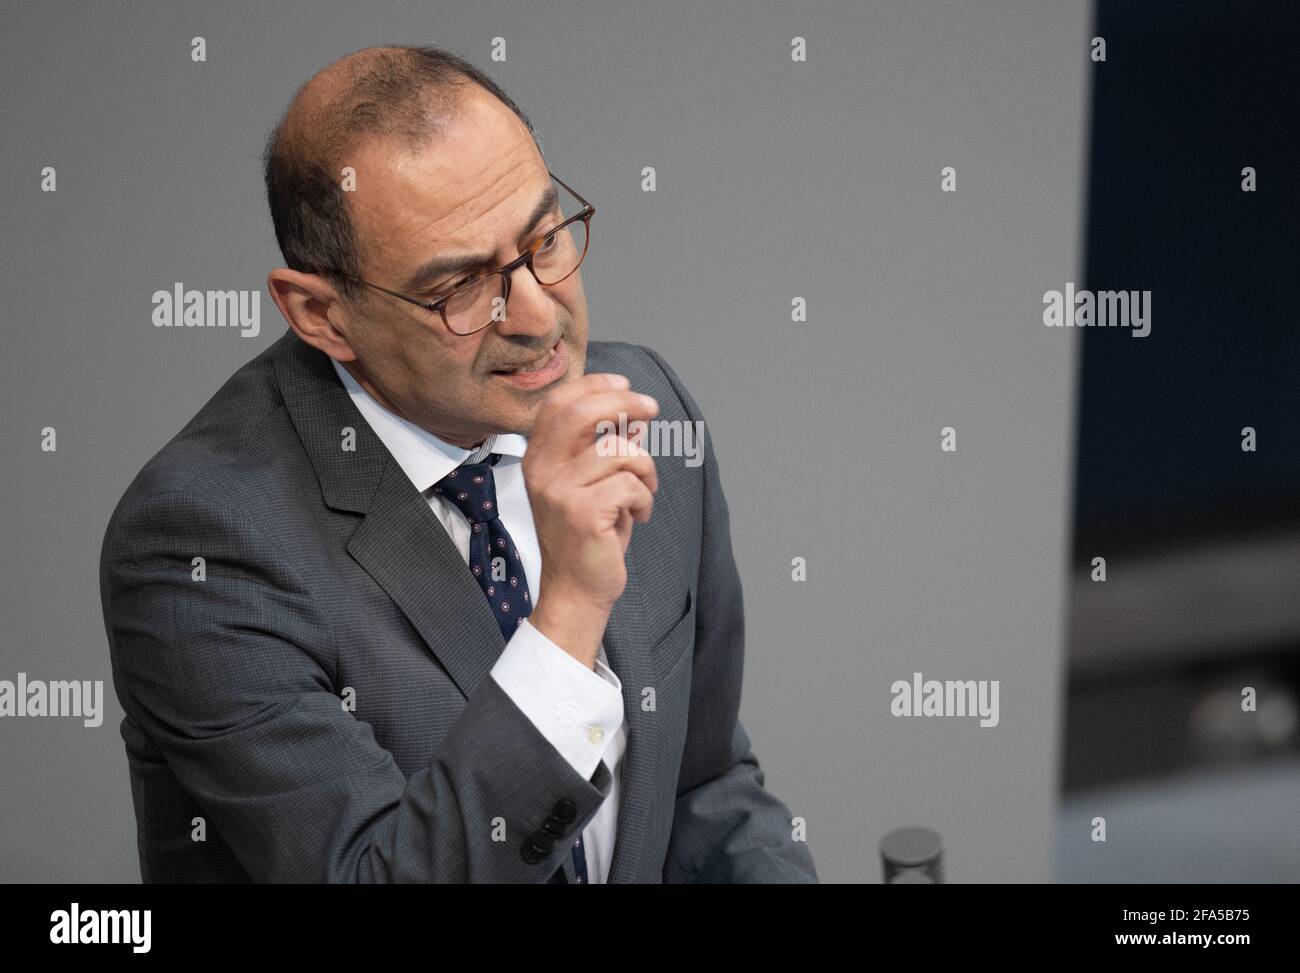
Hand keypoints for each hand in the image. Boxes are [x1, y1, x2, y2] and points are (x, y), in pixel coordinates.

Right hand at [523, 372, 658, 665]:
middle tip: (651, 410)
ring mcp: (558, 492)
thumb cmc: (587, 536)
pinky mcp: (581, 514)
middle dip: (625, 404)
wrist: (575, 591)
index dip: (595, 385)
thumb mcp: (595, 483)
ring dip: (645, 469)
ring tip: (643, 492)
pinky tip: (637, 517)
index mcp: (537, 458)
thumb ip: (608, 447)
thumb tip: (635, 414)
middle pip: (583, 413)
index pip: (560, 403)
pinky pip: (630, 485)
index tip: (625, 386)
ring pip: (618, 451)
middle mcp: (541, 470)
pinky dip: (645, 499)